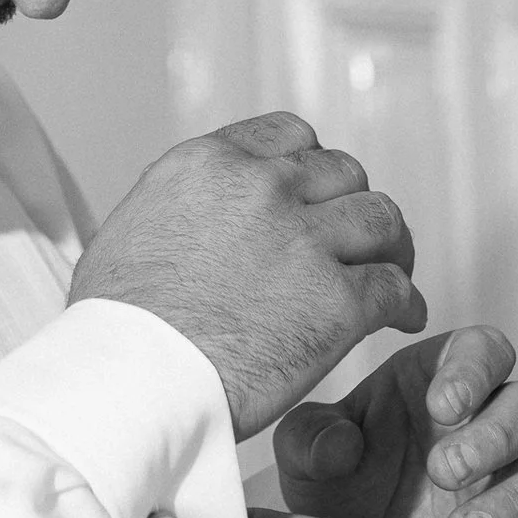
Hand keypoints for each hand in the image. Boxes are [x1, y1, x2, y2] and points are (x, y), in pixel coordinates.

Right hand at [70, 117, 423, 440]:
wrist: (127, 382)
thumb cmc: (114, 327)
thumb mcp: (132, 228)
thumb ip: (179, 205)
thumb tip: (191, 219)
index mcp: (208, 165)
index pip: (289, 136)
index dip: (311, 168)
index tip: (315, 199)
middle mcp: (261, 189)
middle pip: (343, 173)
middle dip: (351, 207)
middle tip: (355, 243)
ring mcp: (304, 243)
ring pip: (381, 218)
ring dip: (389, 246)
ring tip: (390, 272)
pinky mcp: (337, 303)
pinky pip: (394, 285)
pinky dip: (404, 301)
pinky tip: (400, 318)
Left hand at [274, 328, 517, 517]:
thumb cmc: (332, 489)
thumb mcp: (302, 457)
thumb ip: (310, 438)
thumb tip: (342, 445)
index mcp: (437, 384)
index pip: (484, 350)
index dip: (476, 370)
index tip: (444, 405)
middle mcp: (486, 428)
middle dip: (496, 436)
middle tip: (444, 472)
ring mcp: (510, 486)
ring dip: (514, 501)